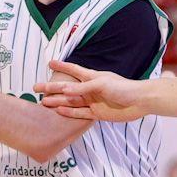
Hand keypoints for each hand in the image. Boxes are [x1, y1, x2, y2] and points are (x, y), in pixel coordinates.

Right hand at [33, 60, 148, 121]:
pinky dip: (69, 112)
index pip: (73, 70)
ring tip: (43, 102)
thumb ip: (83, 87)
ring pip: (71, 101)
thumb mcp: (102, 84)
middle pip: (67, 88)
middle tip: (36, 88)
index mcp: (92, 77)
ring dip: (58, 101)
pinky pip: (80, 113)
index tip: (49, 62)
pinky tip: (58, 111)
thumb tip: (64, 90)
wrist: (140, 101)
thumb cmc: (123, 87)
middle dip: (52, 87)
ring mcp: (93, 102)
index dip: (62, 66)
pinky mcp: (97, 113)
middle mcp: (90, 89)